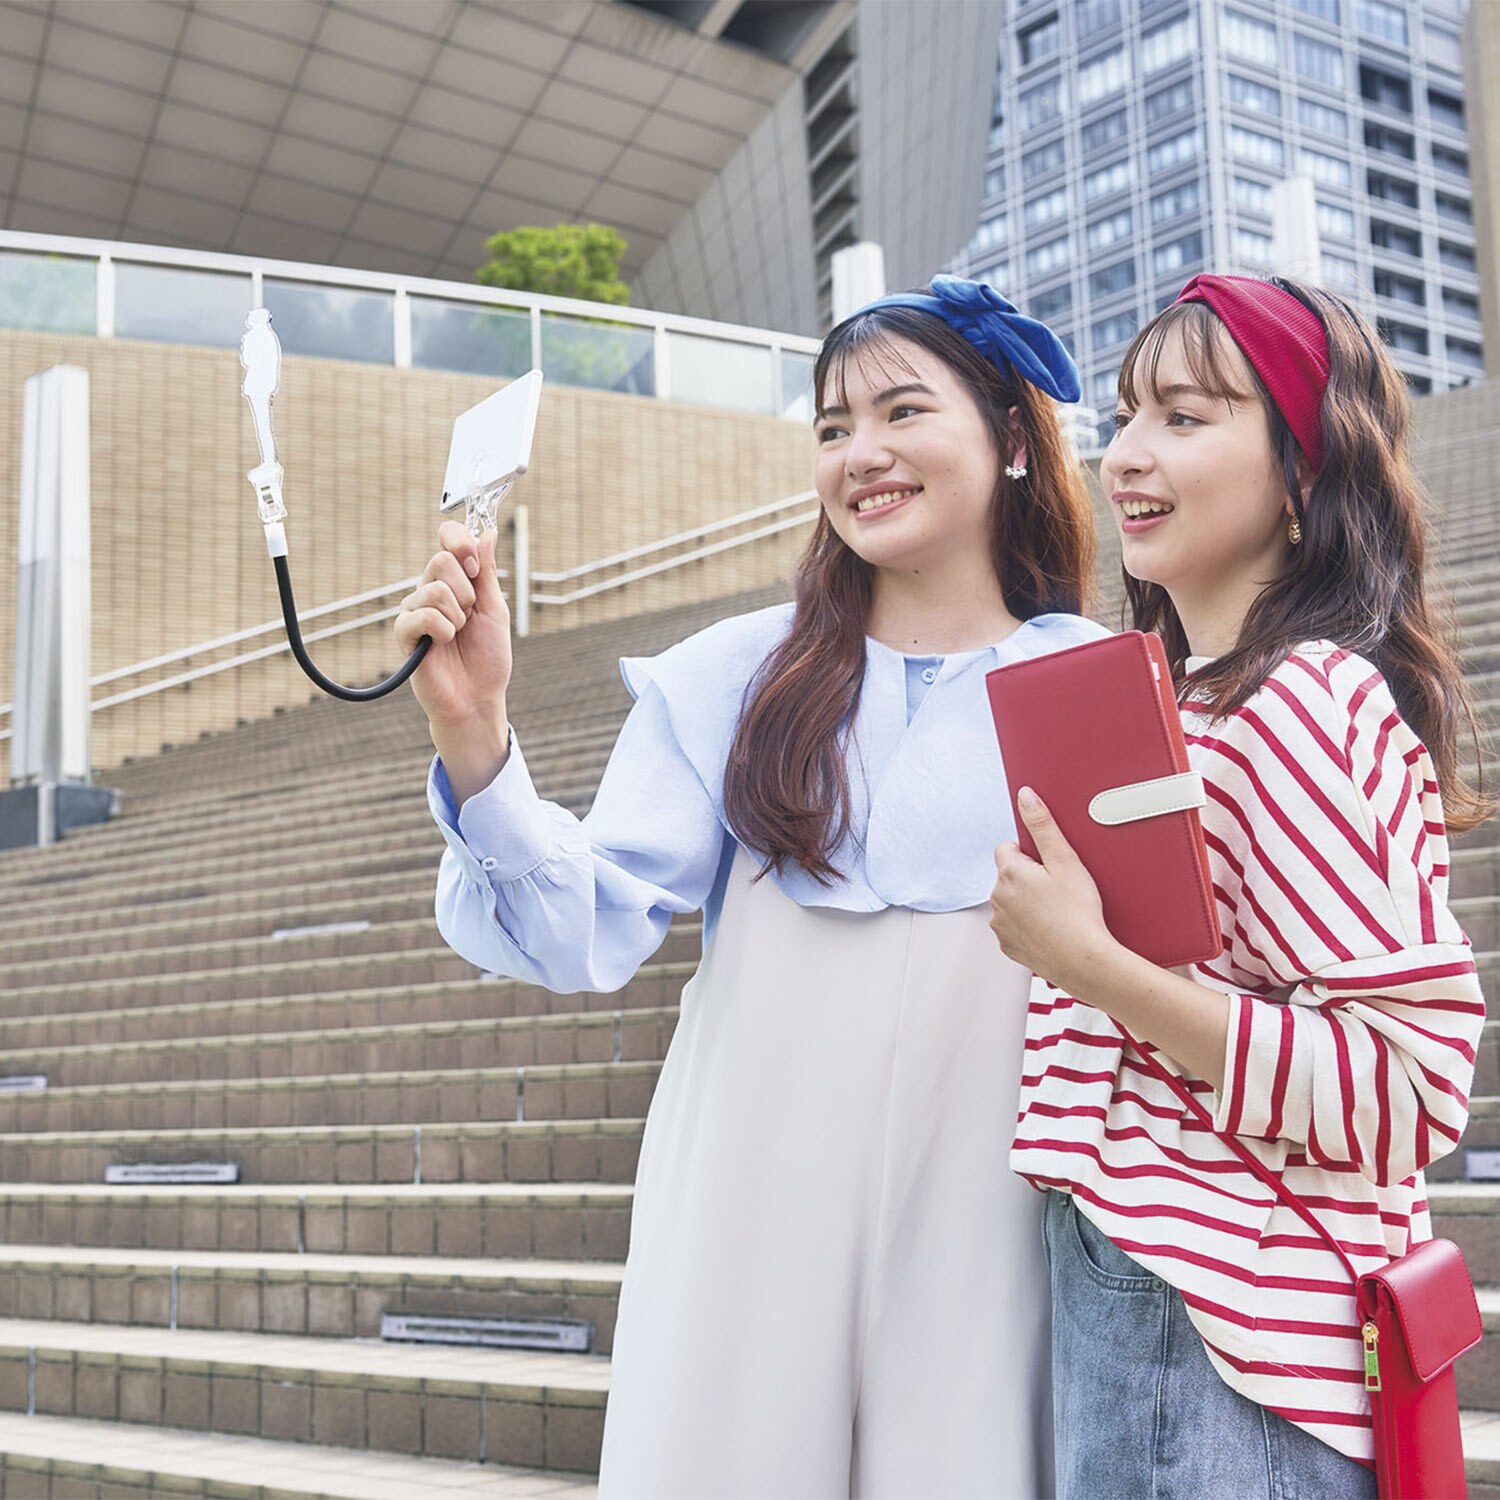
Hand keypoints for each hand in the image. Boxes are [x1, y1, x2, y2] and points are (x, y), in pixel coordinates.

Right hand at [395, 522, 511, 800]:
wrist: (477, 699)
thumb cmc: (487, 658)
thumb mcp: (495, 610)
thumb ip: (486, 574)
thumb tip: (486, 533)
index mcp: (454, 581)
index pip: (447, 540)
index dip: (458, 539)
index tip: (474, 562)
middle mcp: (430, 591)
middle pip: (440, 560)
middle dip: (467, 589)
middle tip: (471, 614)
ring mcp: (415, 611)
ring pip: (434, 588)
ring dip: (458, 615)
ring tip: (458, 636)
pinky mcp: (405, 634)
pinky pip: (421, 615)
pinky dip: (443, 629)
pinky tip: (443, 644)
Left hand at [989, 787, 1115, 989]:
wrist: (1083, 960)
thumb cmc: (1078, 912)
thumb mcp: (1065, 861)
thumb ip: (1043, 825)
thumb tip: (1025, 796)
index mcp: (1008, 873)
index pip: (1007, 848)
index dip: (1031, 854)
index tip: (1050, 867)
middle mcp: (996, 897)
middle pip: (1009, 876)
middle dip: (1028, 878)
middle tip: (1059, 889)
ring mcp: (1000, 923)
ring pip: (1010, 902)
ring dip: (1026, 902)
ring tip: (1057, 911)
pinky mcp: (1007, 945)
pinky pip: (1014, 927)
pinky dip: (1028, 926)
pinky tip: (1051, 930)